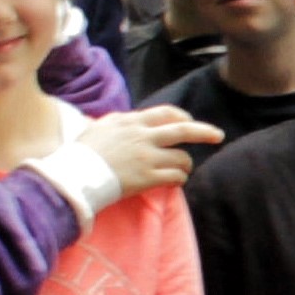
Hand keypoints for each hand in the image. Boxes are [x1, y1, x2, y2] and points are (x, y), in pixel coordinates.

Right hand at [85, 106, 221, 200]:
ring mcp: (147, 157)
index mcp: (132, 122)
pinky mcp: (147, 178)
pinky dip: (179, 179)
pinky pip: (175, 177)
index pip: (166, 113)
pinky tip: (175, 182)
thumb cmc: (82, 152)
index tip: (190, 121)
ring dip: (186, 165)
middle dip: (205, 132)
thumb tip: (130, 119)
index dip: (183, 116)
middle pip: (183, 130)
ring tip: (182, 170)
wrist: (75, 174)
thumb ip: (120, 122)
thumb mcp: (100, 127)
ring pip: (182, 158)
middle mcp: (143, 137)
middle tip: (218, 136)